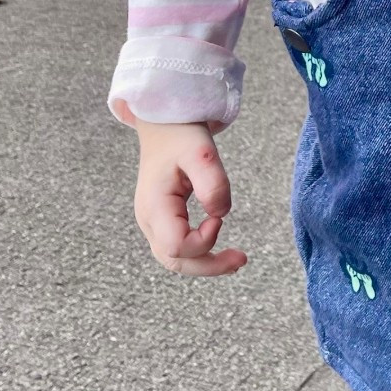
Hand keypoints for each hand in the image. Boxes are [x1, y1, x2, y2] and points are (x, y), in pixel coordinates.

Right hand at [129, 119, 245, 276]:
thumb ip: (213, 184)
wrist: (164, 124)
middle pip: (174, 261)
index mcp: (155, 206)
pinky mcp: (161, 220)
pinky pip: (177, 247)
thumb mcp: (202, 153)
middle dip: (209, 266)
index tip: (219, 218)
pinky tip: (220, 250)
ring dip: (205, 264)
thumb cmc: (181, 135)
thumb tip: (220, 214)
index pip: (176, 246)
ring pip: (175, 259)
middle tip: (242, 259)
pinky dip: (199, 253)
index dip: (203, 240)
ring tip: (237, 260)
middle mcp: (148, 220)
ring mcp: (152, 222)